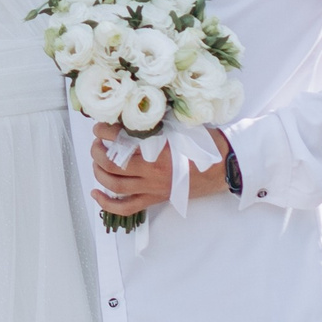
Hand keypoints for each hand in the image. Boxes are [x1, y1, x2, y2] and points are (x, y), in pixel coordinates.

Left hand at [89, 122, 227, 215]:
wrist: (225, 167)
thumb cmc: (206, 144)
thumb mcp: (182, 127)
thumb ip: (157, 124)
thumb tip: (132, 114)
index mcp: (160, 152)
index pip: (122, 141)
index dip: (105, 132)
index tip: (99, 127)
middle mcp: (154, 173)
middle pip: (113, 166)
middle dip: (98, 152)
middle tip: (96, 142)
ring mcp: (154, 189)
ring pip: (115, 186)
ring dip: (99, 173)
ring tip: (97, 160)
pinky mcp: (156, 199)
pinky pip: (127, 208)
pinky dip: (107, 204)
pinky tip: (96, 193)